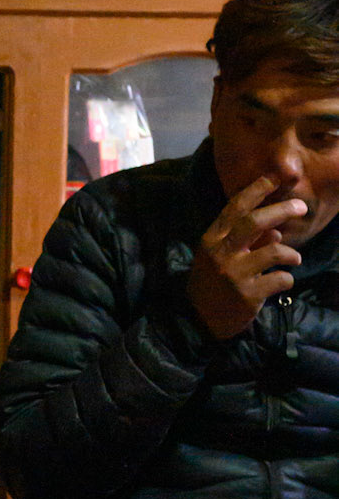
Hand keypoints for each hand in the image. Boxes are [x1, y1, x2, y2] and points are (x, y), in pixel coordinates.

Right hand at [186, 174, 306, 340]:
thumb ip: (245, 242)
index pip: (235, 207)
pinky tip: (283, 281)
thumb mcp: (220, 258)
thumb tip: (275, 231)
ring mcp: (234, 274)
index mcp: (212, 239)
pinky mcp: (248, 295)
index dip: (256, 190)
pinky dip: (287, 278)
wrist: (198, 321)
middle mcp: (221, 253)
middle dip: (281, 210)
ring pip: (274, 251)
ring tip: (294, 259)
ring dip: (290, 253)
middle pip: (255, 222)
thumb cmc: (211, 284)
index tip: (274, 178)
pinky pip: (280, 279)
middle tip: (301, 206)